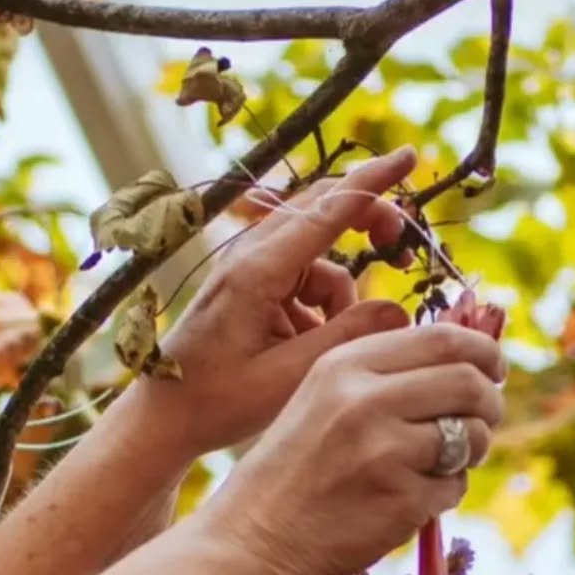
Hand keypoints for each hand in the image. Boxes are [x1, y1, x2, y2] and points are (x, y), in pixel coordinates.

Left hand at [138, 148, 420, 462]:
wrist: (163, 417)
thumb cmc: (217, 401)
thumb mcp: (290, 376)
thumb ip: (348, 337)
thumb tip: (399, 308)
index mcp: (257, 270)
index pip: (327, 208)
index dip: (374, 181)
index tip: (410, 157)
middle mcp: (250, 257)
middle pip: (325, 214)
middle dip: (369, 225)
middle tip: (403, 252)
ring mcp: (249, 270)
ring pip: (319, 261)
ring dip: (340, 294)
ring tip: (333, 343)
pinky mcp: (250, 287)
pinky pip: (302, 281)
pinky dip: (319, 307)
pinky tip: (308, 347)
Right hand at [198, 319, 506, 574]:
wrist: (252, 543)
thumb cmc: (290, 473)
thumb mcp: (321, 400)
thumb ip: (383, 375)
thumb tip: (467, 358)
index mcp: (346, 365)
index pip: (444, 338)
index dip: (483, 351)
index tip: (491, 369)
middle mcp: (367, 400)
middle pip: (470, 382)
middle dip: (489, 402)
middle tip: (485, 418)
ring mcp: (387, 452)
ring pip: (471, 436)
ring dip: (470, 451)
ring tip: (436, 465)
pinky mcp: (402, 500)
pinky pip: (453, 487)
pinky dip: (441, 495)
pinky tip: (404, 502)